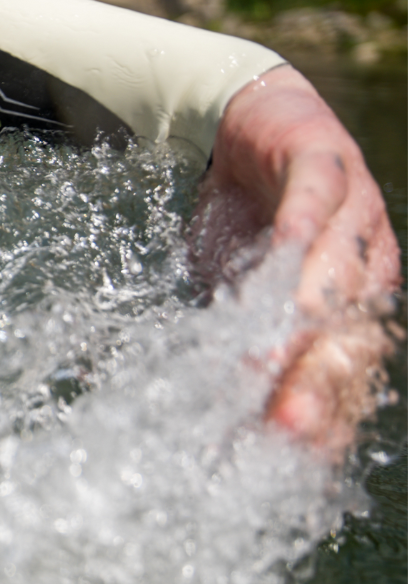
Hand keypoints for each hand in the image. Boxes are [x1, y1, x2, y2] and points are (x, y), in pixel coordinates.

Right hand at [192, 66, 400, 457]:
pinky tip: (283, 252)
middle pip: (352, 335)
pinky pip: (317, 201)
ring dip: (309, 317)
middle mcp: (370, 268)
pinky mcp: (326, 164)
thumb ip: (241, 344)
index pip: (346, 376)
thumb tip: (214, 413)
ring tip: (271, 356)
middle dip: (319, 383)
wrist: (253, 124)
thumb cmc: (245, 222)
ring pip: (342, 274)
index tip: (289, 459)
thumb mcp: (238, 297)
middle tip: (287, 426)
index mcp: (354, 309)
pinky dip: (302, 227)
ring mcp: (357, 214)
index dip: (325, 417)